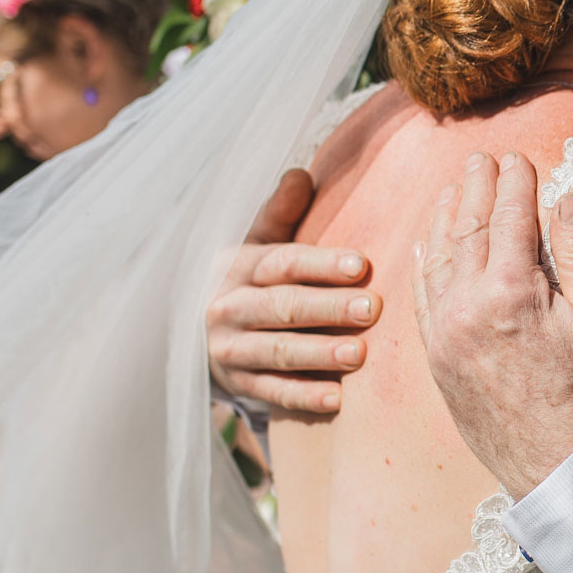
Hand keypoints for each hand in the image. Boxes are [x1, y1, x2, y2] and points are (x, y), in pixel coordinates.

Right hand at [207, 168, 382, 414]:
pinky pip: (272, 392)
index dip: (321, 263)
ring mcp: (230, 350)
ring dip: (319, 354)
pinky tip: (337, 399)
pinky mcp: (238, 384)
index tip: (362, 264)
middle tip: (372, 308)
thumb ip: (281, 212)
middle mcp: (229, 307)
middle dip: (329, 308)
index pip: (283, 262)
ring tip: (360, 355)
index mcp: (238, 266)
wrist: (199, 330)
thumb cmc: (250, 279)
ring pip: (278, 352)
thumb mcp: (258, 242)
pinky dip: (303, 397)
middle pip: (283, 307)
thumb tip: (300, 173)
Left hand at [410, 152, 572, 499]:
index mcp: (512, 291)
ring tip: (452, 189)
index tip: (519, 158)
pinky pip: (420, 298)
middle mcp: (468, 306)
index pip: (510, 218)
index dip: (515, 183)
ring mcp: (445, 332)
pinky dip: (421, 264)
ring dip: (444, 217)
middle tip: (481, 158)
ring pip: (437, 258)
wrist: (556, 466)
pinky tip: (422, 245)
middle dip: (475, 188)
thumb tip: (567, 197)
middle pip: (467, 229)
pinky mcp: (436, 358)